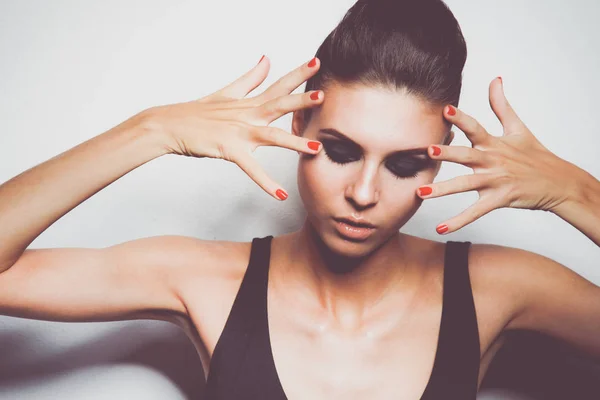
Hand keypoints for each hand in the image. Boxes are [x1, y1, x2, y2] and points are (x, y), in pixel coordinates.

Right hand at [143, 55, 323, 200]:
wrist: (169, 125)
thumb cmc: (197, 112)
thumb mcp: (227, 92)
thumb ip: (251, 79)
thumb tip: (267, 59)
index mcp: (249, 102)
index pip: (278, 85)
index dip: (298, 74)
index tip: (318, 62)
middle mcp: (247, 115)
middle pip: (279, 105)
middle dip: (302, 100)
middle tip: (323, 95)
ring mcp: (239, 133)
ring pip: (272, 137)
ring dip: (295, 142)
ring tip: (317, 148)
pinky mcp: (229, 150)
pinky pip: (251, 169)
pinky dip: (266, 183)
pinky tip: (281, 194)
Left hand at [416, 77, 578, 234]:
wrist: (559, 182)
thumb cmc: (536, 155)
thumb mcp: (518, 127)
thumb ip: (501, 105)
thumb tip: (495, 79)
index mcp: (494, 143)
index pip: (476, 127)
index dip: (461, 118)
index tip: (445, 109)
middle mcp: (493, 160)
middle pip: (467, 155)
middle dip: (448, 153)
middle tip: (428, 150)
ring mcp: (496, 181)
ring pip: (466, 185)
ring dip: (443, 189)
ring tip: (420, 192)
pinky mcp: (500, 199)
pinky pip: (475, 212)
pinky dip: (458, 221)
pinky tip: (440, 228)